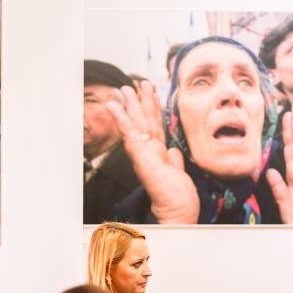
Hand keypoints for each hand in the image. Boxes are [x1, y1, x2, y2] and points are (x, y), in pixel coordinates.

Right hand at [107, 82, 198, 223]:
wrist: (178, 211)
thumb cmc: (178, 197)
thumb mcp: (178, 173)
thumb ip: (174, 160)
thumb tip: (174, 152)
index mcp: (157, 153)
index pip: (154, 125)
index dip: (153, 107)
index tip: (151, 90)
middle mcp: (148, 151)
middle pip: (144, 120)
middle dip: (140, 100)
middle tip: (134, 82)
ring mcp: (143, 154)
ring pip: (136, 123)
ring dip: (130, 103)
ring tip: (125, 87)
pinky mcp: (140, 158)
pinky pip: (129, 134)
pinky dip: (121, 119)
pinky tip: (113, 106)